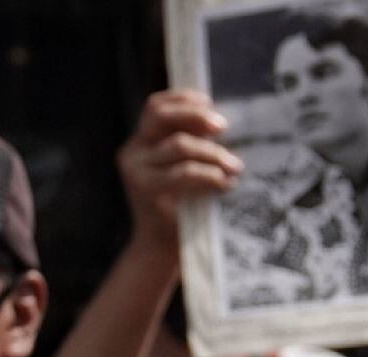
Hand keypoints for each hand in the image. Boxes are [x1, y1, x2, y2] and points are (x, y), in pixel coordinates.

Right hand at [119, 90, 243, 255]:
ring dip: (214, 153)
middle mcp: (132, 153)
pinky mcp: (145, 190)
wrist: (162, 246)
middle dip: (195, 115)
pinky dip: (210, 174)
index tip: (210, 104)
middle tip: (223, 127)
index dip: (183, 99)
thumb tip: (217, 120)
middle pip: (160, 115)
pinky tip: (225, 184)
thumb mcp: (185, 165)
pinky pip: (184, 171)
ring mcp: (135, 171)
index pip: (156, 107)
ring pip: (179, 144)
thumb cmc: (181, 205)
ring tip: (235, 168)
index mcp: (140, 142)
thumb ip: (192, 142)